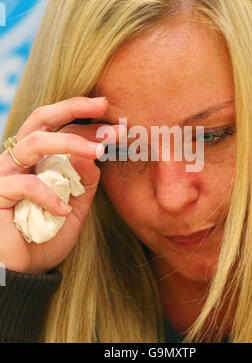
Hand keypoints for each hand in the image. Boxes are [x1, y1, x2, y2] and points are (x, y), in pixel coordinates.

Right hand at [0, 97, 122, 273]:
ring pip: (34, 142)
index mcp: (38, 160)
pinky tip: (64, 210)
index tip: (116, 125)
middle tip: (103, 105)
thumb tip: (95, 154)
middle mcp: (19, 160)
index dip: (87, 123)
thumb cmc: (46, 235)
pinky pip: (25, 185)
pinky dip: (49, 195)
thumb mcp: (75, 206)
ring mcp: (5, 174)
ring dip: (69, 142)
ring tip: (98, 151)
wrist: (23, 270)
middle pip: (40, 119)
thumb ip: (84, 182)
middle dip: (72, 108)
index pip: (60, 129)